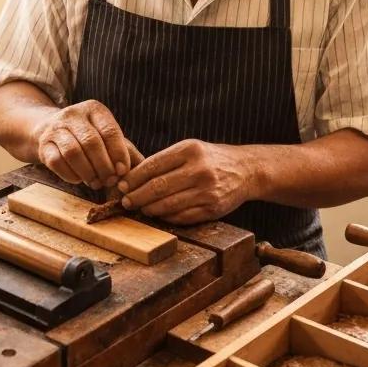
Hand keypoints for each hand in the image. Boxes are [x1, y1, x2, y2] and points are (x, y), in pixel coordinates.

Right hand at [35, 100, 134, 188]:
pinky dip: (71, 175)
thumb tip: (144, 169)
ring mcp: (56, 128)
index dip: (118, 154)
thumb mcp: (108, 137)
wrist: (50, 131)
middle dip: (103, 166)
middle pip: (91, 142)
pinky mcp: (43, 144)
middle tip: (109, 181)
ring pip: (73, 152)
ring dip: (87, 172)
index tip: (122, 171)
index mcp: (94, 109)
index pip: (109, 131)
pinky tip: (79, 179)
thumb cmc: (88, 137)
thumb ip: (127, 151)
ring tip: (96, 183)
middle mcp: (73, 114)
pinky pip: (57, 162)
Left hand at [118, 139, 256, 223]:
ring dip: (149, 209)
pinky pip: (182, 217)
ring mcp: (207, 191)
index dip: (133, 178)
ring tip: (140, 208)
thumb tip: (132, 177)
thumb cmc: (211, 159)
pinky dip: (166, 217)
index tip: (121, 185)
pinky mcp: (212, 209)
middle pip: (157, 187)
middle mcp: (199, 170)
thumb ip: (165, 160)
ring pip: (168, 205)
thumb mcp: (190, 149)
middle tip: (126, 201)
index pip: (152, 166)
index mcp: (190, 150)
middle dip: (137, 196)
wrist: (246, 170)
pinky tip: (158, 214)